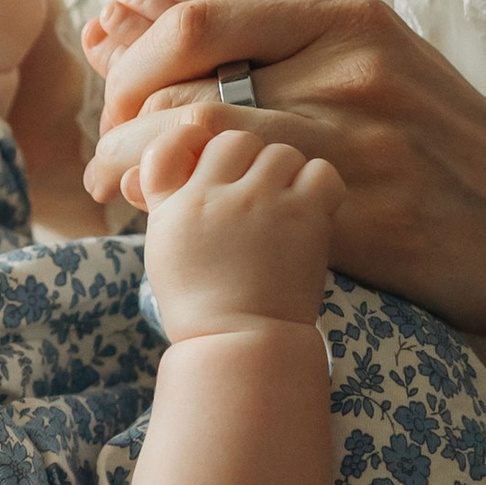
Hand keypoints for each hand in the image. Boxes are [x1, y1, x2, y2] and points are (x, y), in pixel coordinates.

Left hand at [84, 0, 485, 333]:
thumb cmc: (432, 124)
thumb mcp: (368, 38)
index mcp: (346, 16)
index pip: (198, 17)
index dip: (132, 54)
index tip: (114, 84)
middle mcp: (351, 67)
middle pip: (190, 74)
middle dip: (123, 113)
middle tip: (104, 150)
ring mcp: (359, 140)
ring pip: (206, 134)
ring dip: (137, 161)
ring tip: (115, 184)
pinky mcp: (364, 212)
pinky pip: (248, 198)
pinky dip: (191, 200)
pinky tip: (167, 212)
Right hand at [138, 126, 344, 340]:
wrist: (242, 344)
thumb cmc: (201, 303)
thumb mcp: (165, 247)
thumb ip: (168, 200)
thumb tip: (180, 162)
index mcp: (176, 205)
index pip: (177, 140)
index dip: (192, 143)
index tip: (206, 163)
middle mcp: (216, 196)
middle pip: (235, 141)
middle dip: (245, 162)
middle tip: (252, 195)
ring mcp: (262, 202)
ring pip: (279, 152)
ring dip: (283, 175)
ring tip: (282, 207)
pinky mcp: (304, 216)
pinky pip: (320, 171)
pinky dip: (318, 186)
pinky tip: (310, 209)